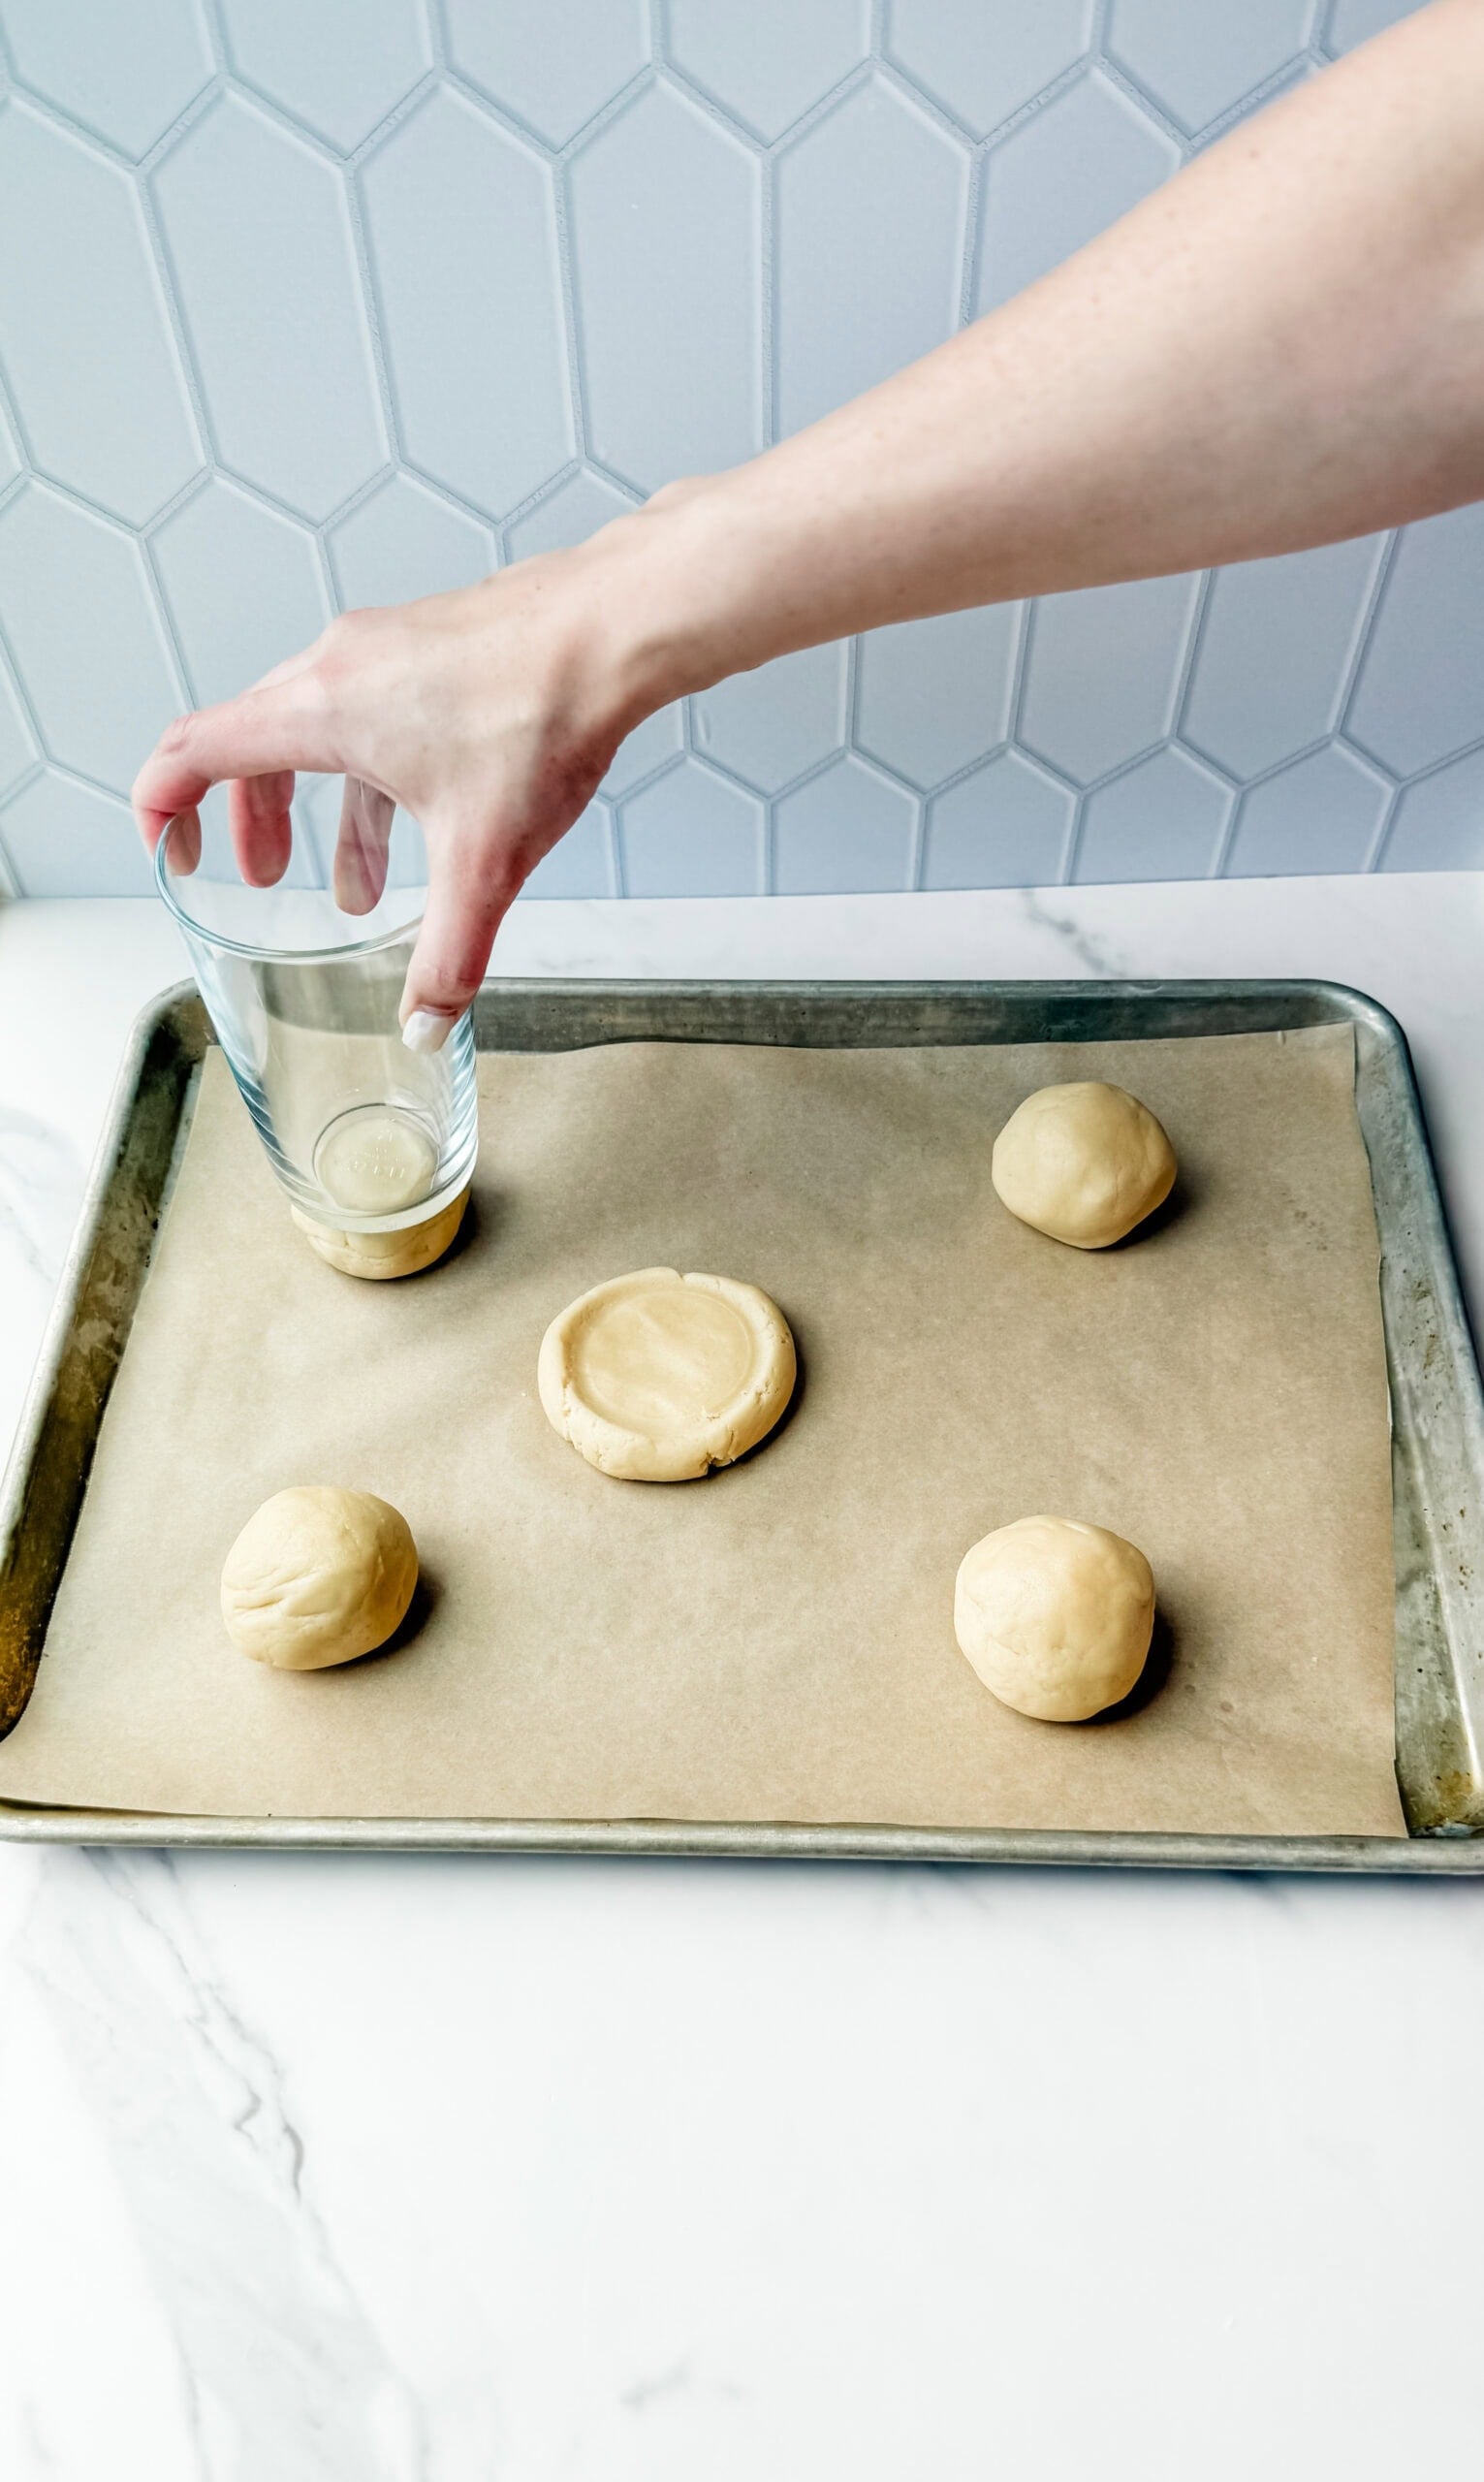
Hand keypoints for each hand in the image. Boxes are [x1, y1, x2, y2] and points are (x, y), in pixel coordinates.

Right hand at [131, 532, 651, 1048]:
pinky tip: (422, 828)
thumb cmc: (542, 715)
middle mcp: (336, 667)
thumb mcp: (483, 861)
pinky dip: (374, 781)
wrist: (612, 630)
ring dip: (321, 811)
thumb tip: (426, 1024)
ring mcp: (383, 650)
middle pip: (250, 745)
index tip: (171, 855)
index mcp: (318, 710)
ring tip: (353, 887)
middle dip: (251, 824)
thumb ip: (448, 955)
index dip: (162, 809)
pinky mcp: (429, 649)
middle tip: (263, 881)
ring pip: (318, 734)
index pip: (192, 751)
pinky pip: (371, 716)